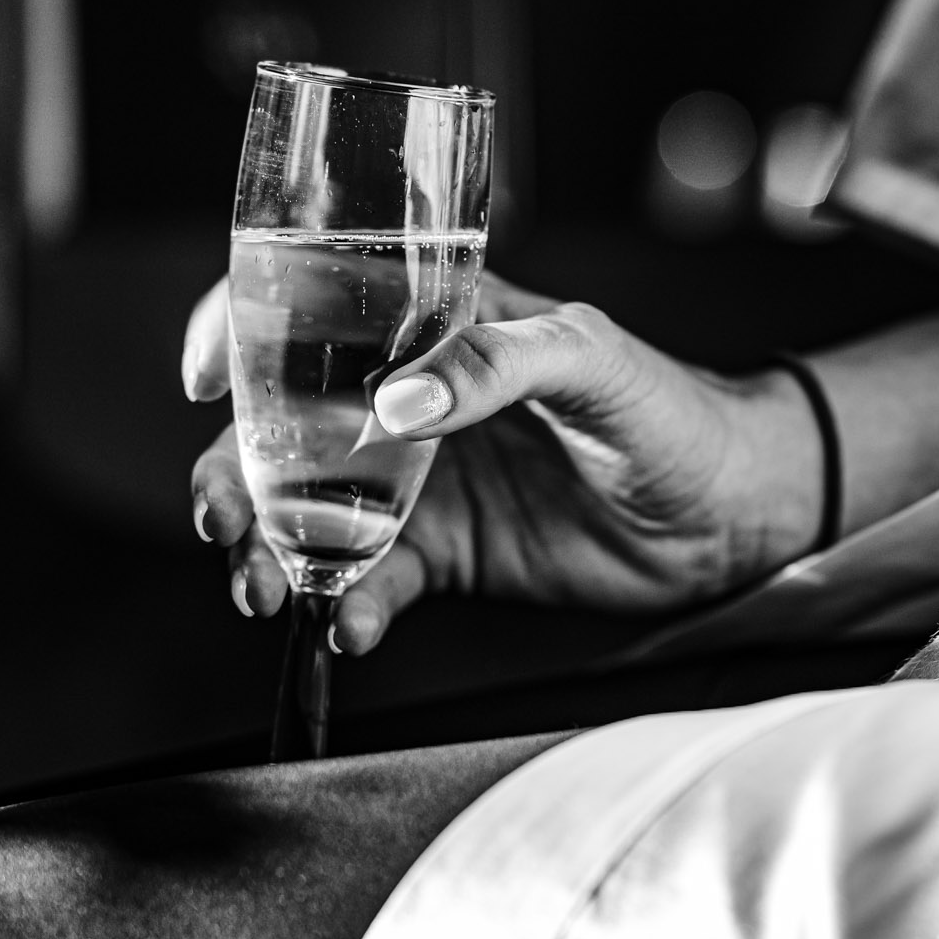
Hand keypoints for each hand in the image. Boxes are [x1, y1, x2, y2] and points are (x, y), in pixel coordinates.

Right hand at [183, 272, 821, 651]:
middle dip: (231, 476)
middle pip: (280, 428)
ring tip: (262, 591)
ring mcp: (420, 482)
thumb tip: (399, 401)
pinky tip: (351, 627)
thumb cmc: (671, 409)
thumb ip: (498, 362)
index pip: (310, 310)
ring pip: (307, 514)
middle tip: (221, 525)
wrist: (733, 513)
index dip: (241, 336)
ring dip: (269, 552)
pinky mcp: (444, 556)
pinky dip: (348, 609)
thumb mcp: (591, 360)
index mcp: (433, 324)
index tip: (205, 383)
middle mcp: (407, 400)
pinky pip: (368, 584)